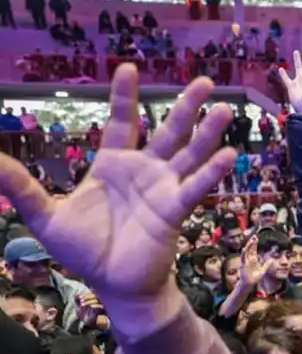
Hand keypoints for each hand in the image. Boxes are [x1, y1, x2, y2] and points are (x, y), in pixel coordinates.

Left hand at [0, 66, 233, 339]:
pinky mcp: (175, 210)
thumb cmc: (84, 251)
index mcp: (113, 165)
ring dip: (208, 132)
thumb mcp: (44, 216)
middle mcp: (144, 171)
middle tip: (206, 81)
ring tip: (226, 108)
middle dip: (185, 105)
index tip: (129, 67)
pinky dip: (212, 172)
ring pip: (189, 153)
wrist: (114, 285)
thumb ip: (21, 187)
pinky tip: (229, 155)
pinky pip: (195, 187)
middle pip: (168, 130)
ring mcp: (164, 189)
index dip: (125, 95)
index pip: (123, 122)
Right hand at [239, 235, 274, 285]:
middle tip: (254, 236)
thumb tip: (272, 260)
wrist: (250, 283)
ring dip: (249, 245)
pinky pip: (243, 257)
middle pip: (250, 249)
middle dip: (252, 242)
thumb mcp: (263, 270)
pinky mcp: (243, 264)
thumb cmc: (255, 277)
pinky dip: (244, 253)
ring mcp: (246, 261)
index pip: (254, 250)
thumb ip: (267, 264)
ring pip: (247, 251)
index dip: (255, 244)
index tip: (257, 238)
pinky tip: (245, 248)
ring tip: (251, 240)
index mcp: (254, 259)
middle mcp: (249, 259)